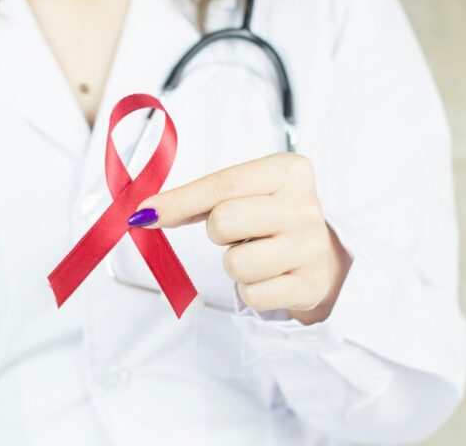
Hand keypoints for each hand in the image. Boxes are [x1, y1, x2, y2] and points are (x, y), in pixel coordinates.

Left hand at [128, 153, 351, 323]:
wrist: (321, 251)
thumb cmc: (269, 215)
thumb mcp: (245, 191)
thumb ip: (197, 198)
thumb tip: (145, 214)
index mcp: (288, 171)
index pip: (222, 185)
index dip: (178, 201)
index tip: (144, 214)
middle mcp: (304, 206)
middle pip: (223, 222)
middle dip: (217, 232)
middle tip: (237, 232)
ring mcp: (311, 247)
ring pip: (234, 264)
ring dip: (234, 263)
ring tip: (256, 253)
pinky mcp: (310, 285)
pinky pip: (251, 294)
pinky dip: (249, 289)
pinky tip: (268, 274)